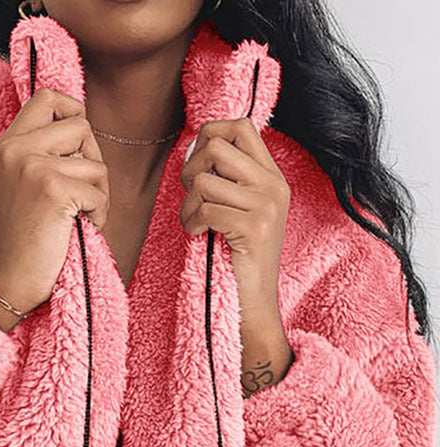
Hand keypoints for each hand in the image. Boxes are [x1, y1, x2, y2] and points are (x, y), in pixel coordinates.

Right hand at [0, 87, 109, 315]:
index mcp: (7, 144)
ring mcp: (33, 167)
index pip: (48, 98)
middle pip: (81, 126)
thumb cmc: (20, 237)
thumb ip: (41, 152)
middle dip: (92, 160)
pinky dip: (99, 215)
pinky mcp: (53, 190)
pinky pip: (99, 192)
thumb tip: (82, 126)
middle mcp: (17, 149)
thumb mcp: (20, 182)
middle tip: (82, 192)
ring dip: (99, 193)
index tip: (76, 147)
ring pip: (95, 163)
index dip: (73, 113)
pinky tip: (79, 230)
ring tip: (78, 216)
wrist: (6, 278)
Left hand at [179, 117, 290, 320]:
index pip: (240, 126)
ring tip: (196, 224)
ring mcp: (266, 206)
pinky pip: (204, 209)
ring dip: (188, 204)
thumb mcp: (240, 210)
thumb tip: (196, 145)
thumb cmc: (236, 258)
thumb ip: (227, 178)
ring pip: (204, 180)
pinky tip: (199, 235)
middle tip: (193, 197)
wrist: (254, 303)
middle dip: (191, 169)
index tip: (198, 166)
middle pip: (217, 145)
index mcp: (272, 176)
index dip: (209, 136)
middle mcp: (274, 185)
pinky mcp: (253, 228)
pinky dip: (191, 224)